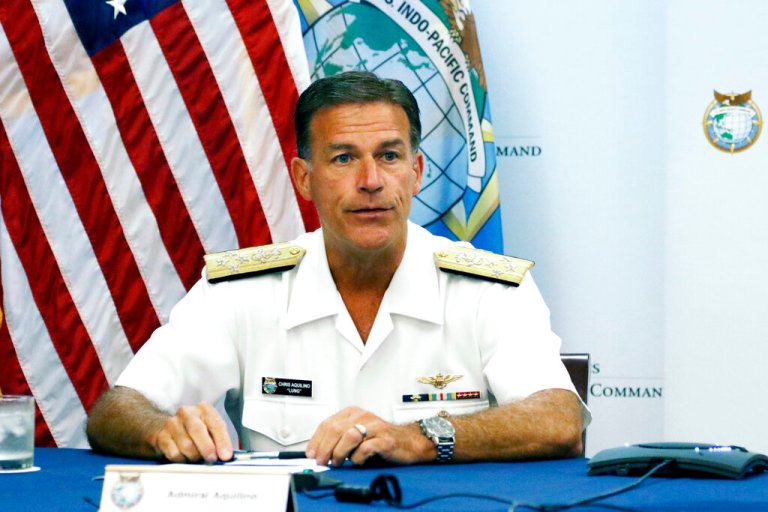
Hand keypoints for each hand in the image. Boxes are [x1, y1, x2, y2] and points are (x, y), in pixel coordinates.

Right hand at [149, 402, 232, 462]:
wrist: (165, 427)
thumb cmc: (194, 430)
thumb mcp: (209, 429)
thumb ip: (219, 440)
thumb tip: (226, 456)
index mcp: (204, 409)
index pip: (215, 423)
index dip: (222, 441)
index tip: (226, 456)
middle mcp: (187, 413)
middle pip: (197, 430)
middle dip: (207, 448)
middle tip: (212, 459)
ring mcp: (172, 424)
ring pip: (185, 444)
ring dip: (194, 456)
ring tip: (198, 458)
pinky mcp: (161, 436)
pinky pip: (174, 453)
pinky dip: (182, 460)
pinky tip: (185, 458)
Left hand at [306, 406, 432, 465]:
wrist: (408, 442)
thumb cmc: (380, 438)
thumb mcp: (357, 433)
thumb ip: (340, 438)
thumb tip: (318, 451)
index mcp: (353, 413)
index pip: (327, 423)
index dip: (316, 440)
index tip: (311, 453)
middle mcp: (363, 416)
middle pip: (335, 429)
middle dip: (324, 449)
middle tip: (322, 461)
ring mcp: (374, 427)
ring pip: (349, 436)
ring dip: (339, 453)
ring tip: (338, 462)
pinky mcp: (384, 440)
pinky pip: (365, 449)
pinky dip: (357, 458)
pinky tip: (357, 461)